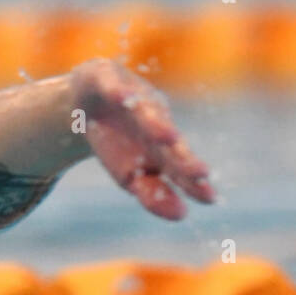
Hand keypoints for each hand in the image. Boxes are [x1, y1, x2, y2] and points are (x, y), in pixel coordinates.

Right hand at [70, 59, 215, 219]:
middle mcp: (154, 120)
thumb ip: (153, 195)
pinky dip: (117, 92)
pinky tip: (122, 98)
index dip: (193, 182)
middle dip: (183, 157)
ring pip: (146, 111)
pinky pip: (112, 85)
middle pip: (169, 141)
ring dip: (156, 124)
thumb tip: (182, 215)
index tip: (210, 199)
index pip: (180, 166)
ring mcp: (132, 98)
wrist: (85, 102)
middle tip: (200, 173)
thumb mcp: (129, 175)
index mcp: (161, 146)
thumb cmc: (116, 141)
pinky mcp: (106, 78)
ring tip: (168, 138)